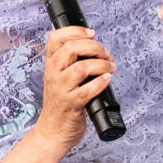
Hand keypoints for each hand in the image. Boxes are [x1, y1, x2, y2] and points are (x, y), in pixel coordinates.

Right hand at [36, 23, 113, 148]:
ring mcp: (61, 89)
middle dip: (94, 47)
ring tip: (110, 67)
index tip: (91, 33)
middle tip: (106, 53)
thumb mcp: (62, 78)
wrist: (52, 131)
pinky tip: (107, 80)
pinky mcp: (71, 104)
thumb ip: (74, 63)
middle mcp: (54, 74)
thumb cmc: (62, 104)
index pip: (55, 38)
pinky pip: (88, 90)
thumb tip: (99, 50)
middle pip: (70, 49)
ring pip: (81, 68)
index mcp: (51, 65)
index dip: (74, 31)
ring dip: (101, 65)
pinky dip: (101, 82)